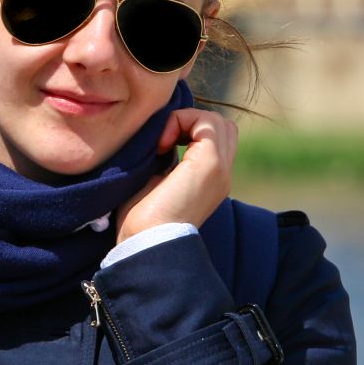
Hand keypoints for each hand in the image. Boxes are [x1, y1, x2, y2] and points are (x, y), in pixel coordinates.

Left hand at [115, 108, 236, 244]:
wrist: (145, 244)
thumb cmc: (141, 221)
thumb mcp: (156, 182)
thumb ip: (166, 161)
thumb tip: (159, 139)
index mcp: (210, 180)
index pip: (215, 139)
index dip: (188, 130)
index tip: (159, 147)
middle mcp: (221, 174)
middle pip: (222, 127)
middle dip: (190, 122)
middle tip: (163, 141)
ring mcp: (220, 169)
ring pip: (217, 121)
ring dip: (186, 120)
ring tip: (162, 142)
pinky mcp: (211, 164)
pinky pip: (207, 122)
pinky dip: (181, 121)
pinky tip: (161, 145)